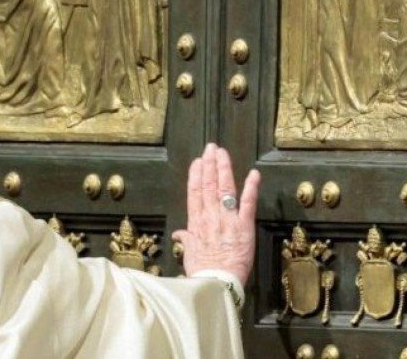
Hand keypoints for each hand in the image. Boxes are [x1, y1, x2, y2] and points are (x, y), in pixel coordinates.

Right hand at [172, 143, 259, 285]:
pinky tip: (253, 173)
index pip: (195, 193)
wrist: (216, 283)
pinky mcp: (244, 227)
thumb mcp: (189, 254)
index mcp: (196, 222)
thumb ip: (186, 240)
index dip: (196, 175)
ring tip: (222, 153)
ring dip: (224, 169)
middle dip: (210, 164)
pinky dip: (251, 188)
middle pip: (209, 185)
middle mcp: (210, 216)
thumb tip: (179, 234)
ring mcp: (227, 220)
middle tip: (211, 148)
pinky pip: (247, 204)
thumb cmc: (202, 271)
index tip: (197, 162)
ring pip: (224, 189)